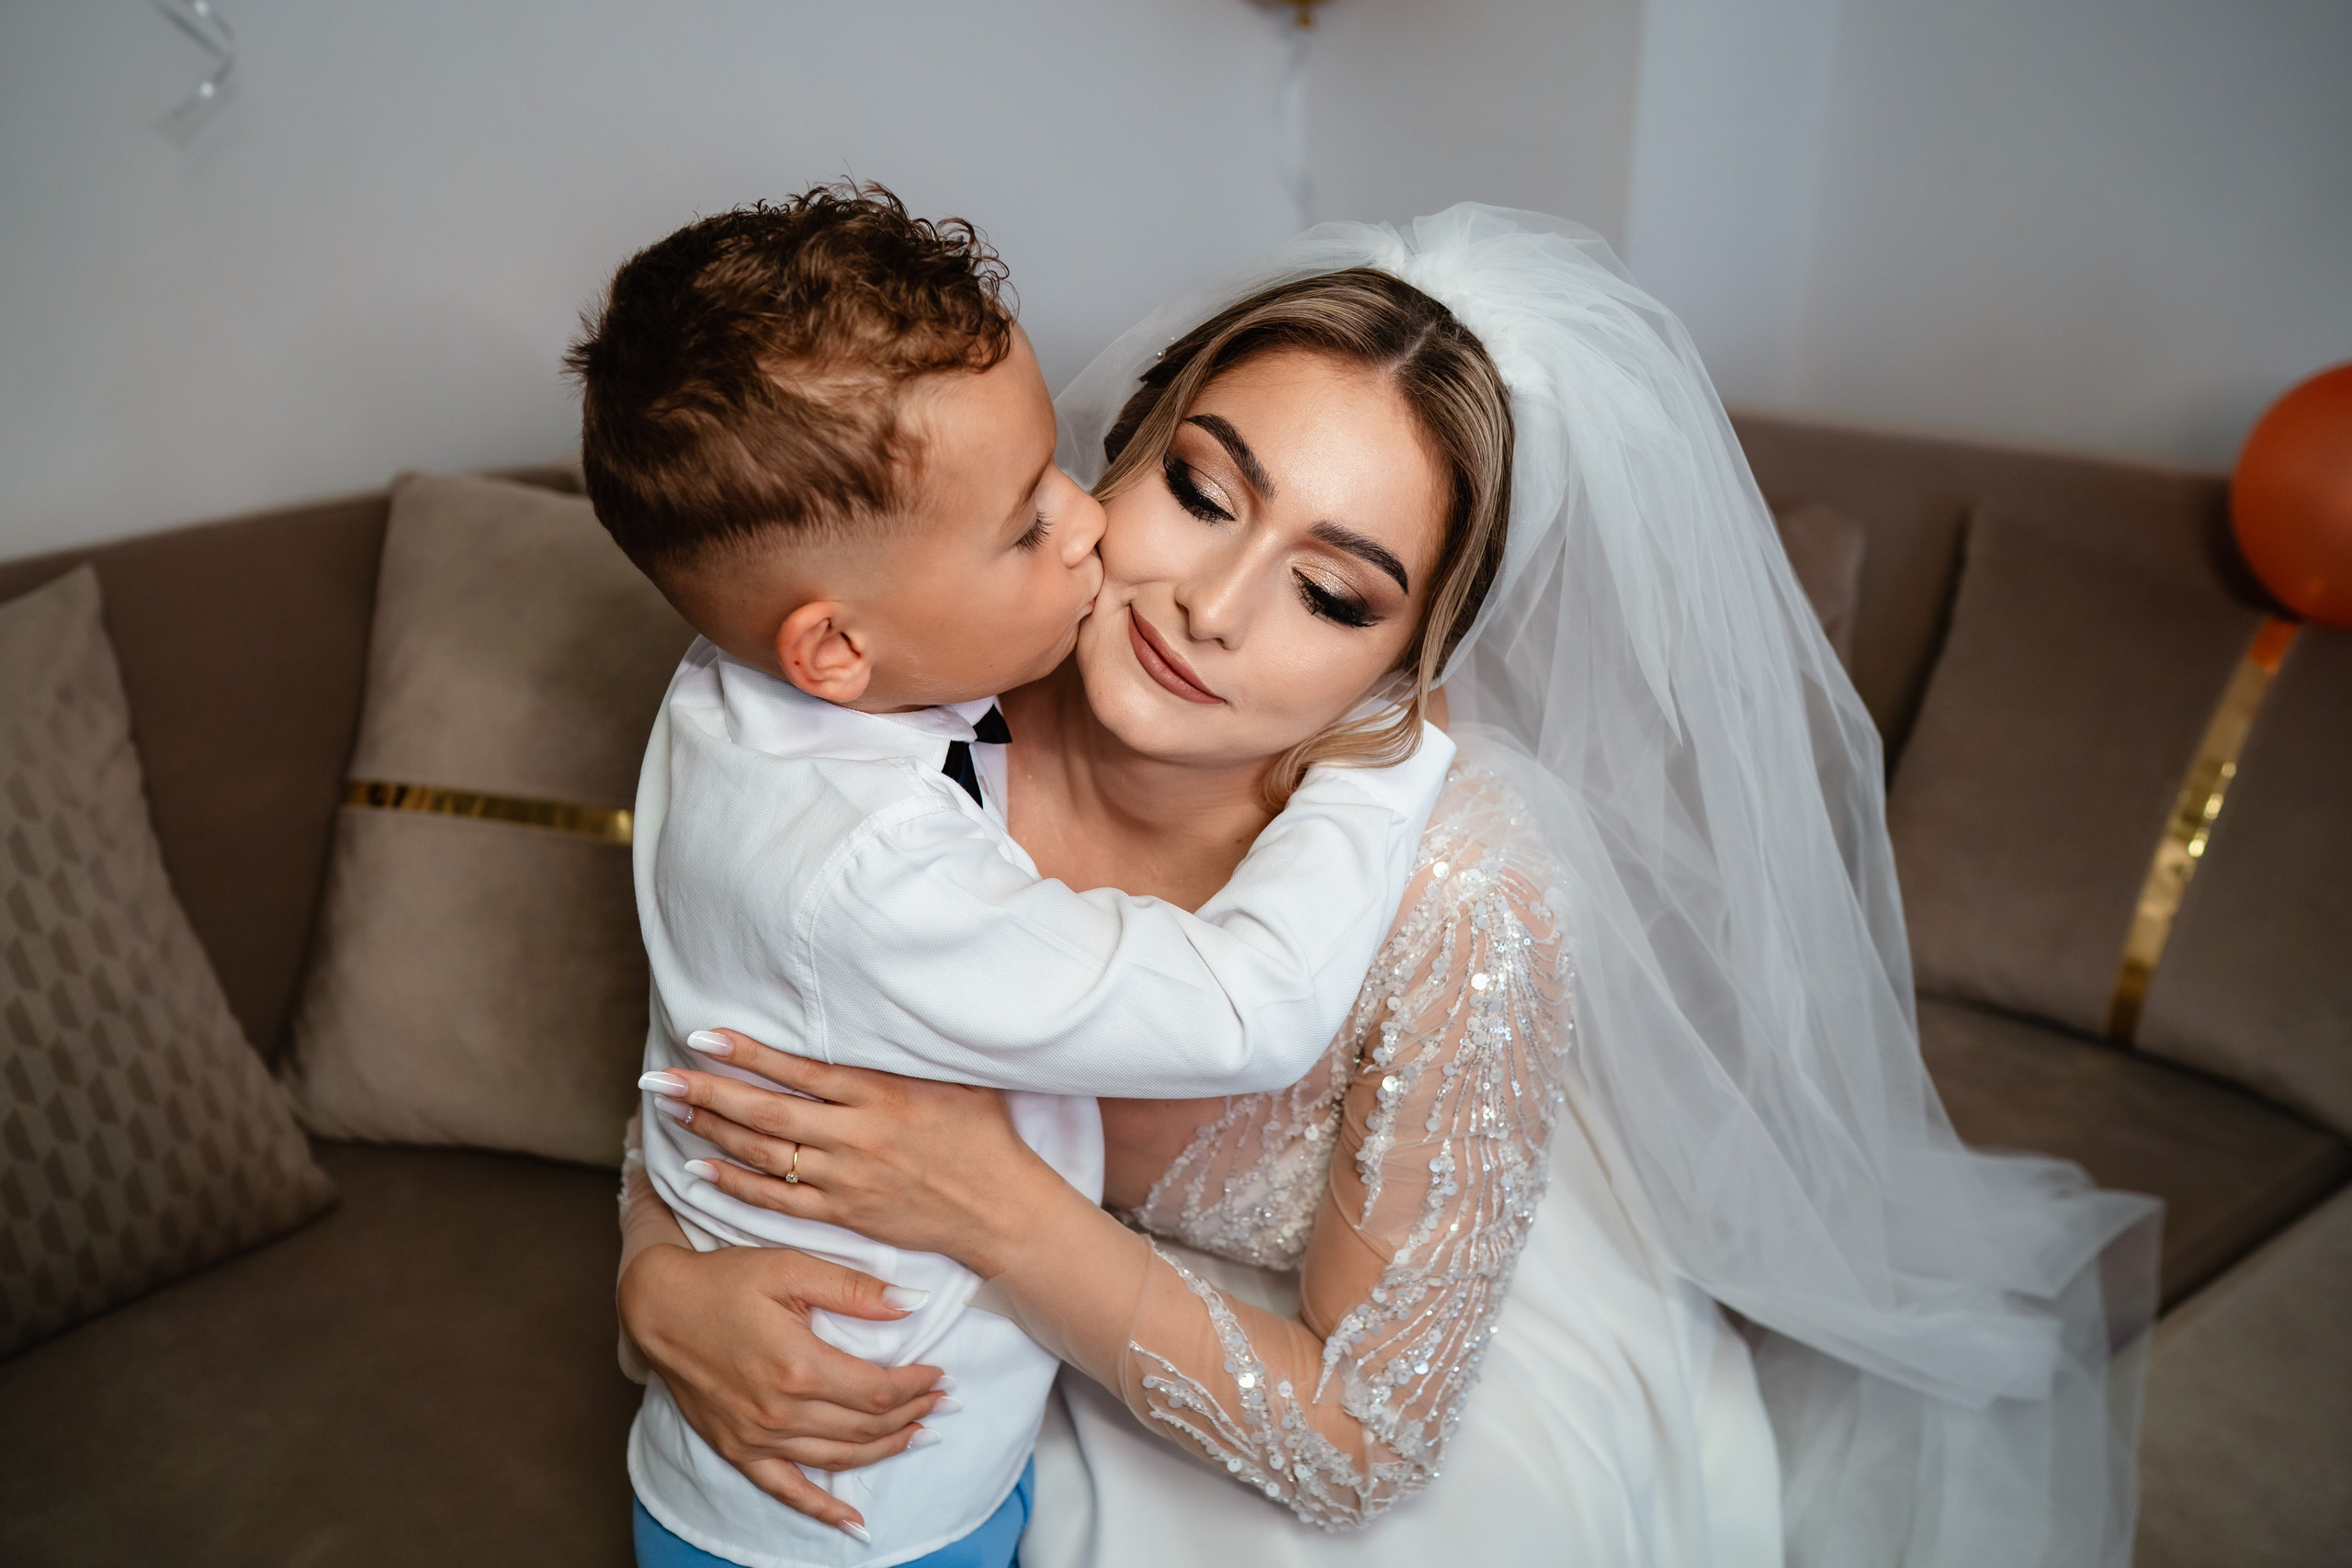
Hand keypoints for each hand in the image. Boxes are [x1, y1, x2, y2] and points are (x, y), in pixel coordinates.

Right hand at [616, 1239, 950, 1535]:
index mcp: (798, 1365)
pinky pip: (786, 1489)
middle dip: (911, 1413)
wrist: (659, 1306)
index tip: (940, 1374)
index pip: (877, 1391)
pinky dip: (822, 1509)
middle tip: (940, 1399)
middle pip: (865, 1427)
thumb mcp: (791, 1268)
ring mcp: (757, 1437)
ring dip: (886, 1450)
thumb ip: (853, 1289)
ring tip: (918, 1433)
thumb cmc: (724, 1281)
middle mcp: (779, 1411)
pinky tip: (854, 1523)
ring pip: (839, 1458)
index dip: (916, 1385)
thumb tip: (911, 1305)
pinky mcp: (737, 1450)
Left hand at [642, 1030, 1065, 1276]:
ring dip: (713, 1132)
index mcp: (882, 1096)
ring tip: (674, 1110)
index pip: (800, 1070)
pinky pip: (777, 1200)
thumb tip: (884, 1003)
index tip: (704, 1036)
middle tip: (661, 1077)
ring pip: (764, 1155)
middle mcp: (857, 1137)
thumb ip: (911, 1049)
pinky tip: (700, 1169)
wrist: (1000, 1209)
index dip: (749, 1054)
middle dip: (709, 1093)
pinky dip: (735, 1185)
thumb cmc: (983, 1134)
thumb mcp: (956, 1077)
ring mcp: (847, 1180)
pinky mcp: (844, 1214)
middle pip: (767, 1113)